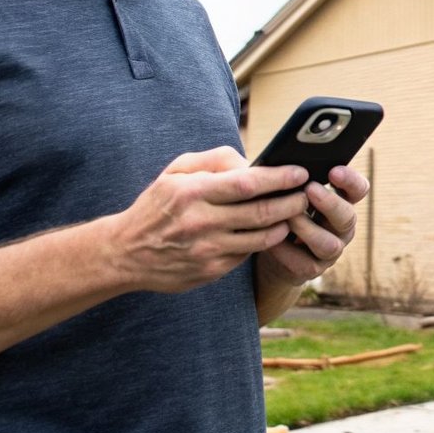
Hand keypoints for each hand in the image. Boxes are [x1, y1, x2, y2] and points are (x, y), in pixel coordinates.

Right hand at [107, 146, 310, 292]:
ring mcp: (207, 250)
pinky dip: (264, 242)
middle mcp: (201, 222)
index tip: (300, 171)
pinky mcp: (211, 271)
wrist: (126, 253)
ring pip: (261, 237)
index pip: (247, 183)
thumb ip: (214, 161)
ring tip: (296, 212)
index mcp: (192, 192)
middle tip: (307, 194)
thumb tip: (251, 161)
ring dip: (285, 224)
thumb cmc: (157, 205)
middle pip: (261, 212)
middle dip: (292, 202)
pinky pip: (247, 253)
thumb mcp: (175, 172)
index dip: (279, 178)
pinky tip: (274, 232)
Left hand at [258, 163, 370, 286]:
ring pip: (329, 244)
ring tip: (288, 217)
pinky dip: (286, 251)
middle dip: (330, 203)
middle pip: (348, 217)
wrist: (267, 247)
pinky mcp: (312, 270)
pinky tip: (272, 241)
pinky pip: (305, 263)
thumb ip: (292, 178)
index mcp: (340, 202)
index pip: (359, 190)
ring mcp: (330, 251)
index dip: (351, 181)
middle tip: (310, 189)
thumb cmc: (279, 208)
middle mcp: (341, 227)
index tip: (333, 170)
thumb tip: (281, 160)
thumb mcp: (287, 190)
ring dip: (308, 229)